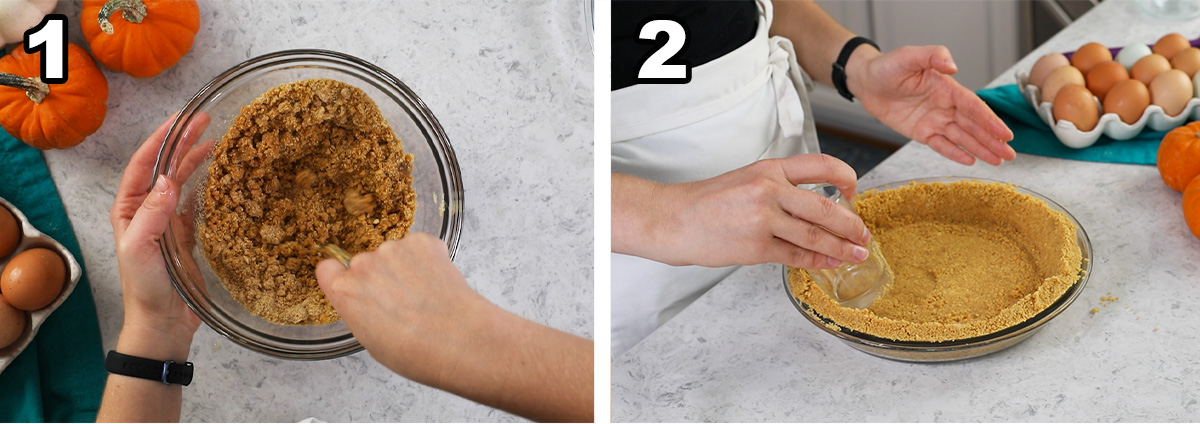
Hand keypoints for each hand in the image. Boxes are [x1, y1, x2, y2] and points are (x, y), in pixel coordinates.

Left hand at [100, 114, 209, 422]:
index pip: (144, 164)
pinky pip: (197, 202)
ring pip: (181, 181)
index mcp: (130, 209)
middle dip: (183, 141)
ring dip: (196, 159)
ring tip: (216, 139)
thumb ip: (153, 214)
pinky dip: (208, 185)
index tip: (180, 119)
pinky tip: (221, 174)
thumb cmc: (145, 288)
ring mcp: (167, 222)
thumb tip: (168, 179)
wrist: (162, 323)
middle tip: (205, 120)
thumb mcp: (142, 249)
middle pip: (165, 167)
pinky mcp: (186, 236)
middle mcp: (147, 210)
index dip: (161, 139)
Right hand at [315, 234, 490, 384]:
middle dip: (378, 276)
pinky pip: (418, 246)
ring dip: (404, 266)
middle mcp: (365, 264)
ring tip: (424, 295)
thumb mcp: (370, 340)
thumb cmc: (416, 352)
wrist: (460, 340)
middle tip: (401, 300)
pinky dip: (426, 259)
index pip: (328, 269)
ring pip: (393, 254)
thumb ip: (359, 310)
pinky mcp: (424, 242)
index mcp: (345, 291)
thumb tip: (368, 302)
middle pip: (364, 263)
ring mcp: (394, 249)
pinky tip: (437, 283)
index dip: (342, 278)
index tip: (355, 286)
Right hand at [614, 154, 869, 268]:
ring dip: (841, 248)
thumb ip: (779, 188)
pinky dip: (817, 262)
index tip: (854, 190)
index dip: (847, 176)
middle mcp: (769, 190)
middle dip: (852, 224)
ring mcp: (763, 219)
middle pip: (826, 206)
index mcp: (769, 169)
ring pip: (815, 235)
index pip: (821, 165)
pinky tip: (828, 263)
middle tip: (864, 235)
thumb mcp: (745, 180)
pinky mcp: (756, 247)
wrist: (672, 220)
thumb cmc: (706, 202)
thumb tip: (815, 207)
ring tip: (857, 254)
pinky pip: (796, 256)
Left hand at [847, 45, 1015, 165]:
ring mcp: (934, 120)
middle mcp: (945, 105)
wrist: (866, 81)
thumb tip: (954, 67)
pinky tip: (971, 161)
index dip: (990, 121)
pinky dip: (955, 153)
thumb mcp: (910, 56)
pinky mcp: (921, 132)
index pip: (973, 107)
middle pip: (973, 126)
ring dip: (980, 149)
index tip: (1006, 134)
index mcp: (947, 87)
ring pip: (961, 137)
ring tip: (998, 161)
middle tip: (1010, 155)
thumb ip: (934, 57)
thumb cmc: (888, 66)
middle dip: (992, 140)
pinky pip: (940, 145)